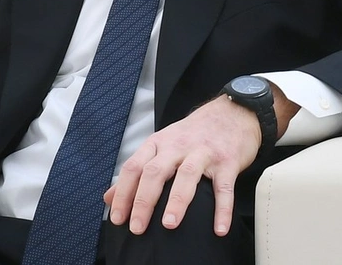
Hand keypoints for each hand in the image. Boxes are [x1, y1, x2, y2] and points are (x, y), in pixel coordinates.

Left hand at [103, 95, 260, 237]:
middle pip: (155, 171)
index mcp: (159, 144)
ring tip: (169, 225)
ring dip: (177, 200)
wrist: (232, 113)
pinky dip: (222, 209)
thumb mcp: (162, 145)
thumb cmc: (194, 133)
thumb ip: (137, 170)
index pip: (134, 167)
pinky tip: (219, 228)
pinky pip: (223, 187)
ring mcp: (203, 153)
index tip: (118, 217)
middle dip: (144, 200)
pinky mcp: (227, 161)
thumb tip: (110, 197)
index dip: (123, 192)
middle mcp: (178, 146)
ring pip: (186, 175)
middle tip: (136, 227)